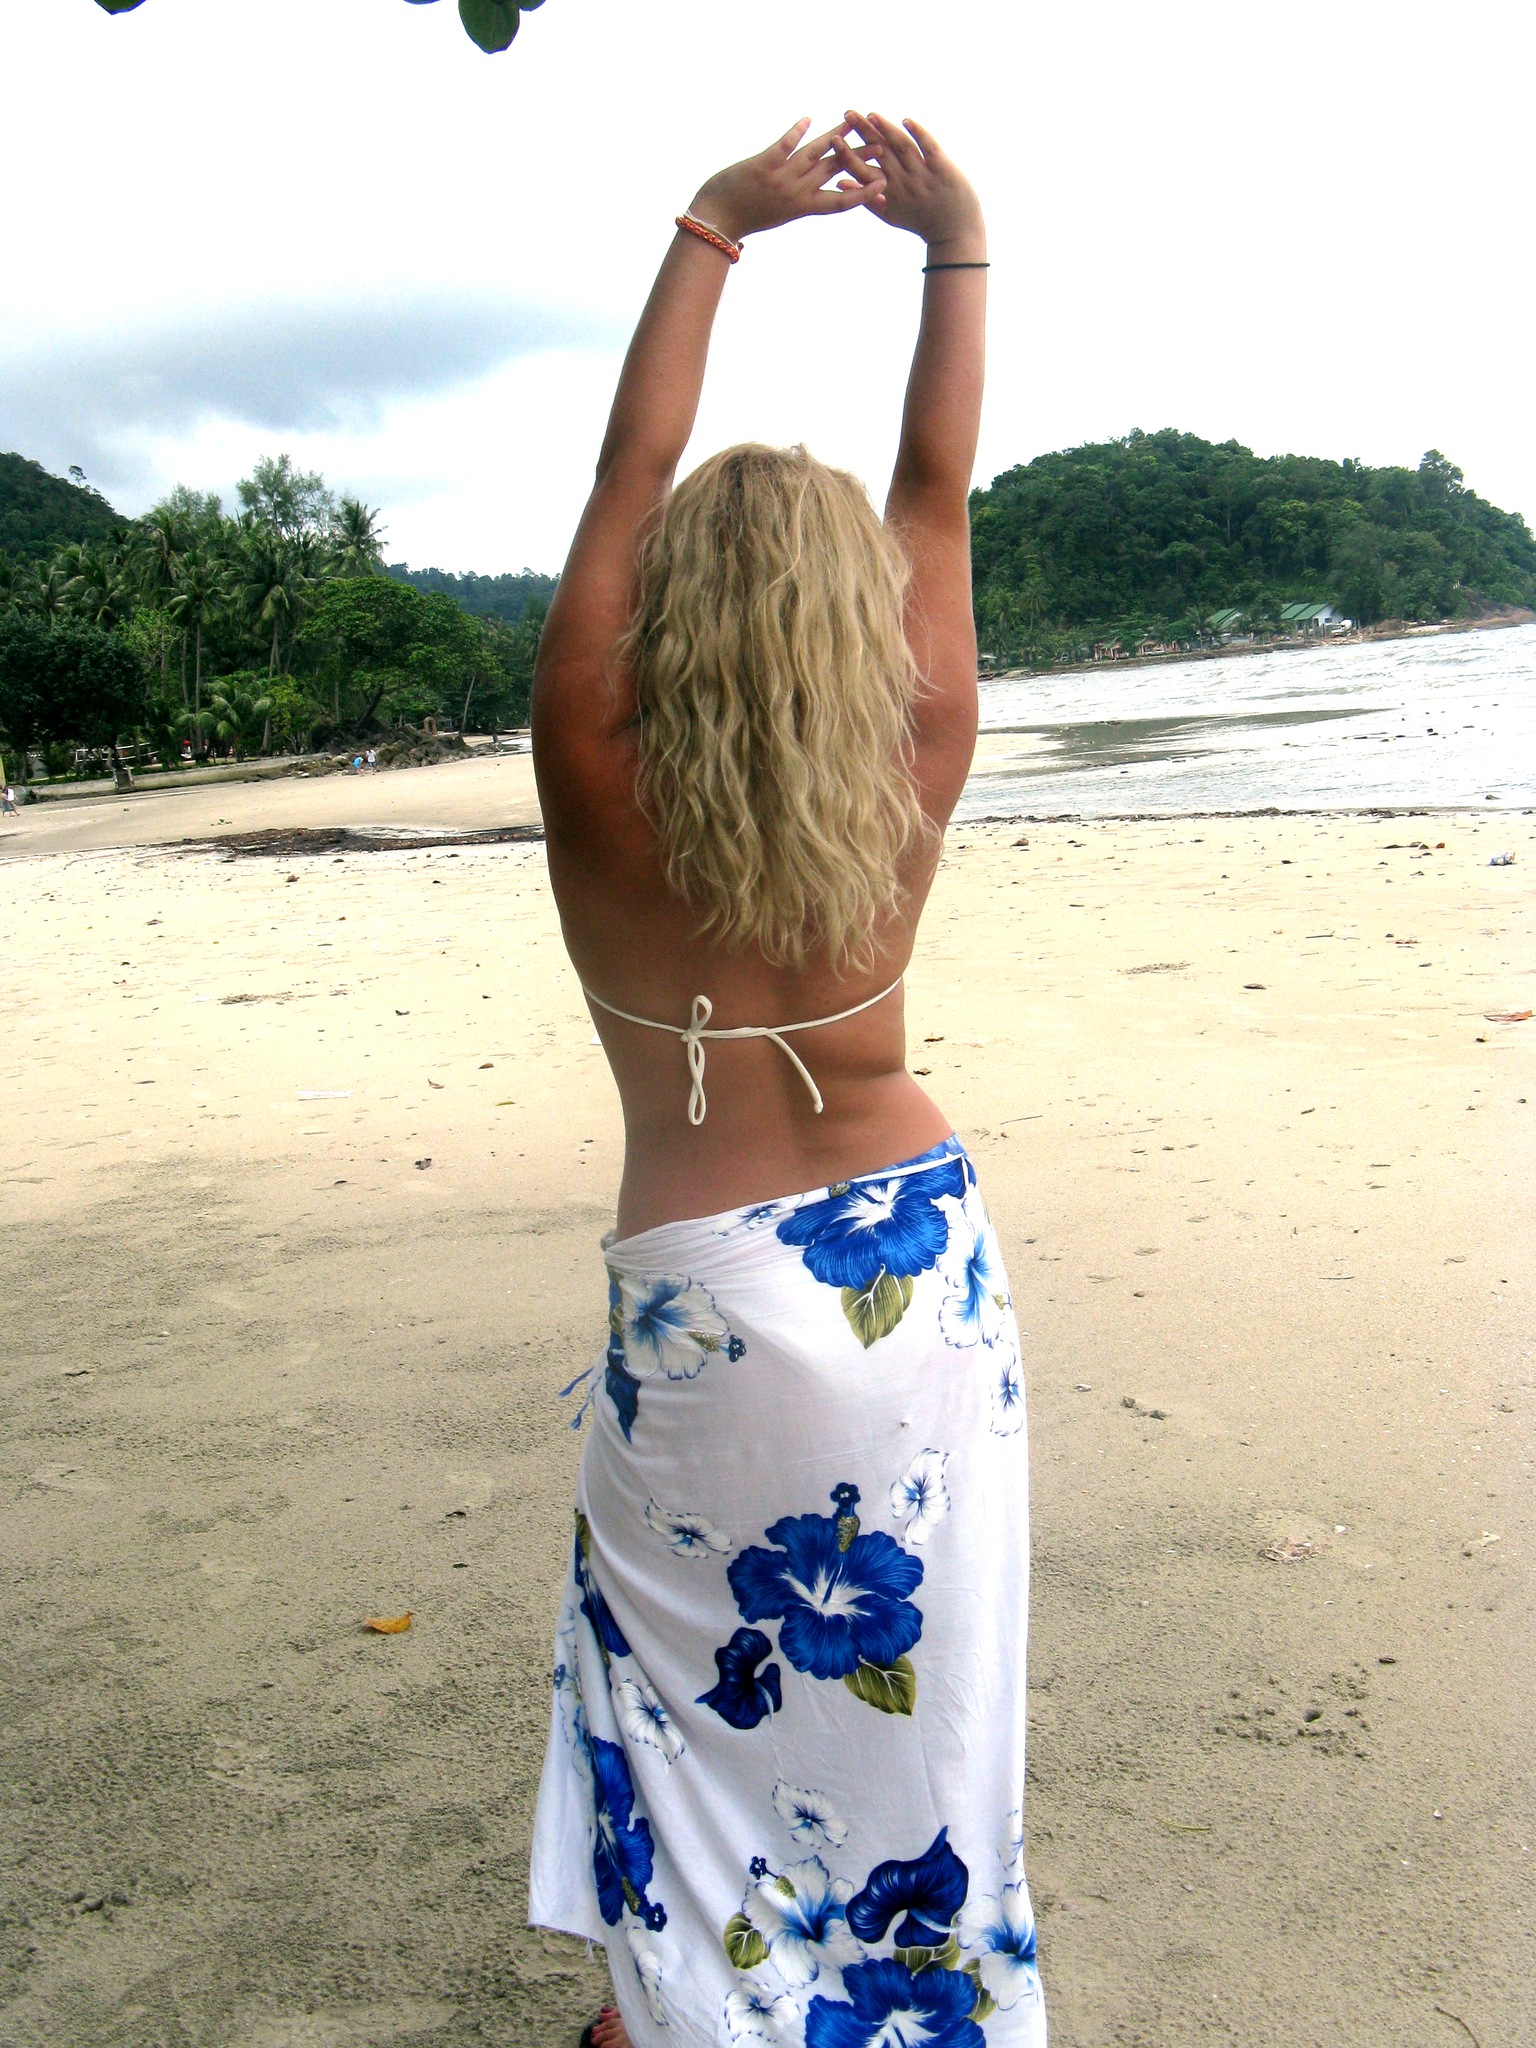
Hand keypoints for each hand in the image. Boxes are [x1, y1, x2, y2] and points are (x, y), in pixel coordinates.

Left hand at [690, 118, 885, 243]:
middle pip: (833, 172)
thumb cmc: (745, 217)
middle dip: (859, 158)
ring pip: (814, 155)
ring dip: (835, 138)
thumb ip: (799, 197)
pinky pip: (783, 146)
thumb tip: (815, 184)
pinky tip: (808, 119)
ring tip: (852, 123)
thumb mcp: (778, 213)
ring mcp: (780, 179)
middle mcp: (795, 194)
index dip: (863, 194)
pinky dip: (796, 132)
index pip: (840, 202)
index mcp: (801, 208)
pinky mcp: (762, 166)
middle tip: (881, 145)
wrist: (715, 221)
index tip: (883, 186)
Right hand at [837, 114, 984, 256]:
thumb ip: (866, 197)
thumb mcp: (889, 214)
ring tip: (871, 115)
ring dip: (886, 129)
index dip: (848, 155)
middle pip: (881, 153)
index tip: (834, 139)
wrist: (955, 232)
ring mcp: (924, 175)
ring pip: (902, 147)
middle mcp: (904, 184)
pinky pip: (929, 147)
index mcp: (889, 194)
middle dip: (863, 133)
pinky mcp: (943, 169)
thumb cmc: (920, 220)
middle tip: (848, 114)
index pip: (864, 171)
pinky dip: (918, 133)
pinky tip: (906, 120)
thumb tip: (840, 182)